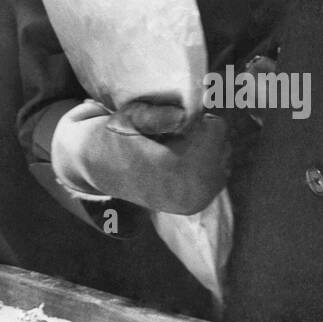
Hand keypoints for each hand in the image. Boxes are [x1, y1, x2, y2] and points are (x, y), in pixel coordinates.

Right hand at [51, 100, 229, 214]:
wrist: (99, 170)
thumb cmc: (115, 137)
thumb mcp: (128, 118)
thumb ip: (154, 115)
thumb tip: (183, 115)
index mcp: (177, 168)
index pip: (216, 129)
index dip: (195, 119)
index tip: (170, 124)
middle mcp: (193, 191)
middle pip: (223, 143)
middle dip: (201, 135)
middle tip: (168, 138)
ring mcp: (197, 202)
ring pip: (222, 157)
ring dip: (202, 149)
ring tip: (170, 151)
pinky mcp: (197, 205)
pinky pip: (218, 172)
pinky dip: (202, 163)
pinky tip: (175, 164)